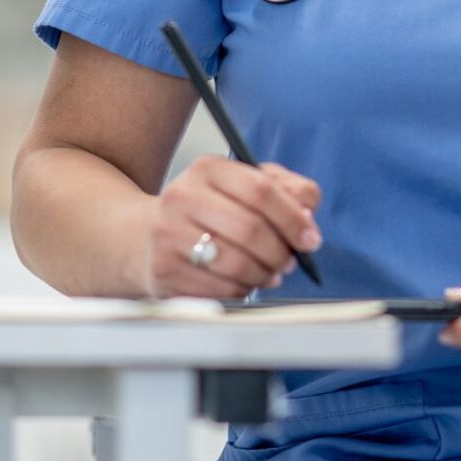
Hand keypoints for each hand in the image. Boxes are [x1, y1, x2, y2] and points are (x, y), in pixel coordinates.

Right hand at [142, 156, 321, 299]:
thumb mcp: (246, 187)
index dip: (292, 218)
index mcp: (208, 169)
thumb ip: (286, 190)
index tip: (310, 239)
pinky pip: (219, 289)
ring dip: (263, 275)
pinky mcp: (164, 269)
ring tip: (268, 274)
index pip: (260, 190)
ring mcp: (168, 233)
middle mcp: (182, 195)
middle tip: (289, 262)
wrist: (149, 238)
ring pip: (237, 264)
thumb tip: (307, 216)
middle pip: (250, 229)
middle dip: (280, 252)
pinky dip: (241, 291)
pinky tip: (243, 283)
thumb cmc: (211, 212)